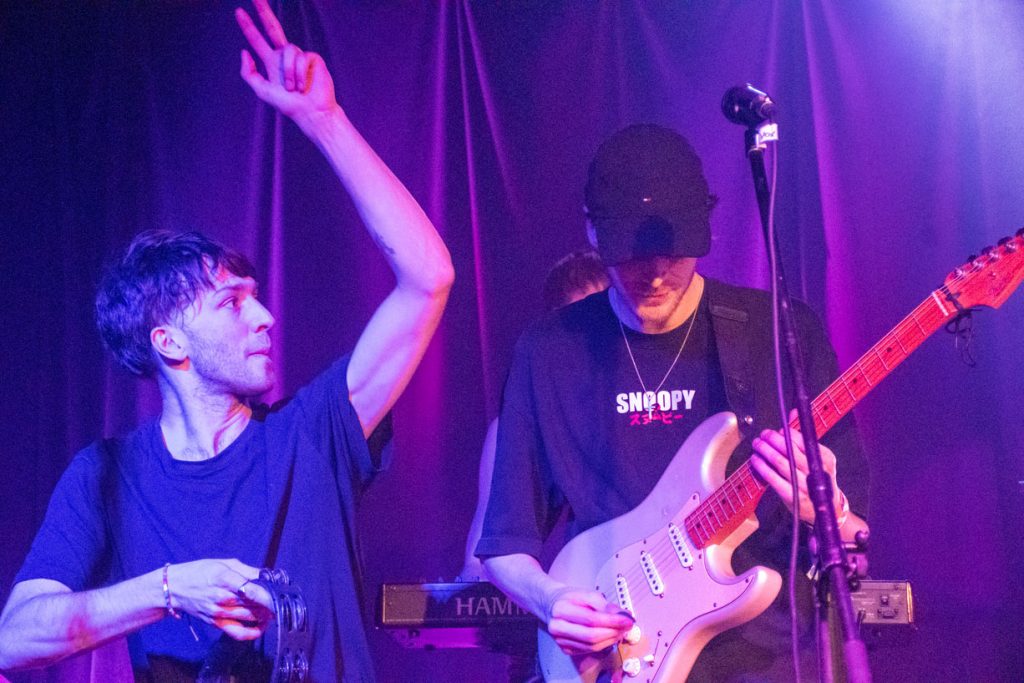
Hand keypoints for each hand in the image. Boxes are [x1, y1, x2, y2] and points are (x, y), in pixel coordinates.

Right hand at [164, 559, 273, 640]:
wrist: (174, 588)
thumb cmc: (199, 572)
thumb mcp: (223, 563)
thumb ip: (246, 570)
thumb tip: (265, 574)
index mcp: (224, 578)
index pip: (252, 589)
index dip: (269, 592)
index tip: (281, 592)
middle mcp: (222, 597)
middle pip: (254, 603)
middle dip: (270, 601)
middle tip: (280, 598)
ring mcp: (219, 612)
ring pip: (250, 616)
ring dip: (265, 614)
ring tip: (273, 608)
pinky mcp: (216, 623)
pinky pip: (237, 633)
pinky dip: (252, 632)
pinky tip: (261, 627)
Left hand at [235, 0, 339, 130]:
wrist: (311, 113)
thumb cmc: (289, 105)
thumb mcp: (262, 91)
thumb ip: (249, 74)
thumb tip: (244, 52)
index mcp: (272, 62)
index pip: (258, 40)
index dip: (248, 26)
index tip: (238, 12)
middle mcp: (286, 56)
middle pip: (273, 28)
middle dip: (264, 11)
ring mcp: (300, 55)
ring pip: (288, 51)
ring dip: (290, 73)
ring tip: (295, 89)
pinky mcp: (313, 58)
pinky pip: (302, 57)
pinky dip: (300, 73)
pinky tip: (305, 85)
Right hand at [544, 587, 634, 655]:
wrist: (552, 605)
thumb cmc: (569, 599)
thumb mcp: (586, 594)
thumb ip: (604, 604)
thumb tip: (622, 616)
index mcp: (561, 609)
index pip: (591, 619)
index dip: (611, 621)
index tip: (627, 620)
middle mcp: (557, 627)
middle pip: (591, 636)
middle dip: (613, 633)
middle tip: (626, 627)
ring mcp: (560, 641)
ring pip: (591, 646)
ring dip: (610, 640)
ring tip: (620, 631)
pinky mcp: (565, 649)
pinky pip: (588, 650)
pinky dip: (602, 644)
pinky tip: (609, 636)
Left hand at [750, 411, 843, 525]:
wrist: (825, 509)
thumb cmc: (817, 479)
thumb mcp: (816, 457)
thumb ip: (803, 436)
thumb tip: (793, 412)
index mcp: (826, 458)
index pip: (805, 441)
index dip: (788, 434)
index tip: (777, 430)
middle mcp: (817, 471)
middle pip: (792, 450)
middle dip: (774, 439)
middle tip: (763, 434)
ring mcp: (805, 485)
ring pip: (781, 462)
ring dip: (766, 450)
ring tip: (757, 444)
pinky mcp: (793, 496)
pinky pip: (774, 478)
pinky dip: (762, 467)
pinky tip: (755, 460)